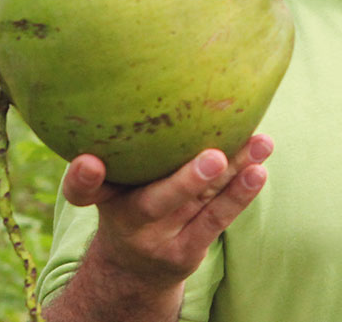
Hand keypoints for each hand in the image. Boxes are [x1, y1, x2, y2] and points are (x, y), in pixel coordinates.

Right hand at [62, 135, 273, 289]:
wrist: (133, 267)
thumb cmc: (128, 199)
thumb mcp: (113, 178)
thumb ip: (126, 141)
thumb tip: (172, 74)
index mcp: (102, 196)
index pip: (81, 191)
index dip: (80, 177)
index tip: (88, 162)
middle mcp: (126, 219)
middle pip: (153, 201)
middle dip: (185, 180)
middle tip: (214, 157)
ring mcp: (158, 239)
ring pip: (198, 203)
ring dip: (233, 173)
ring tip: (260, 144)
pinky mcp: (185, 252)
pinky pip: (215, 221)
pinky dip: (239, 195)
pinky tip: (258, 170)